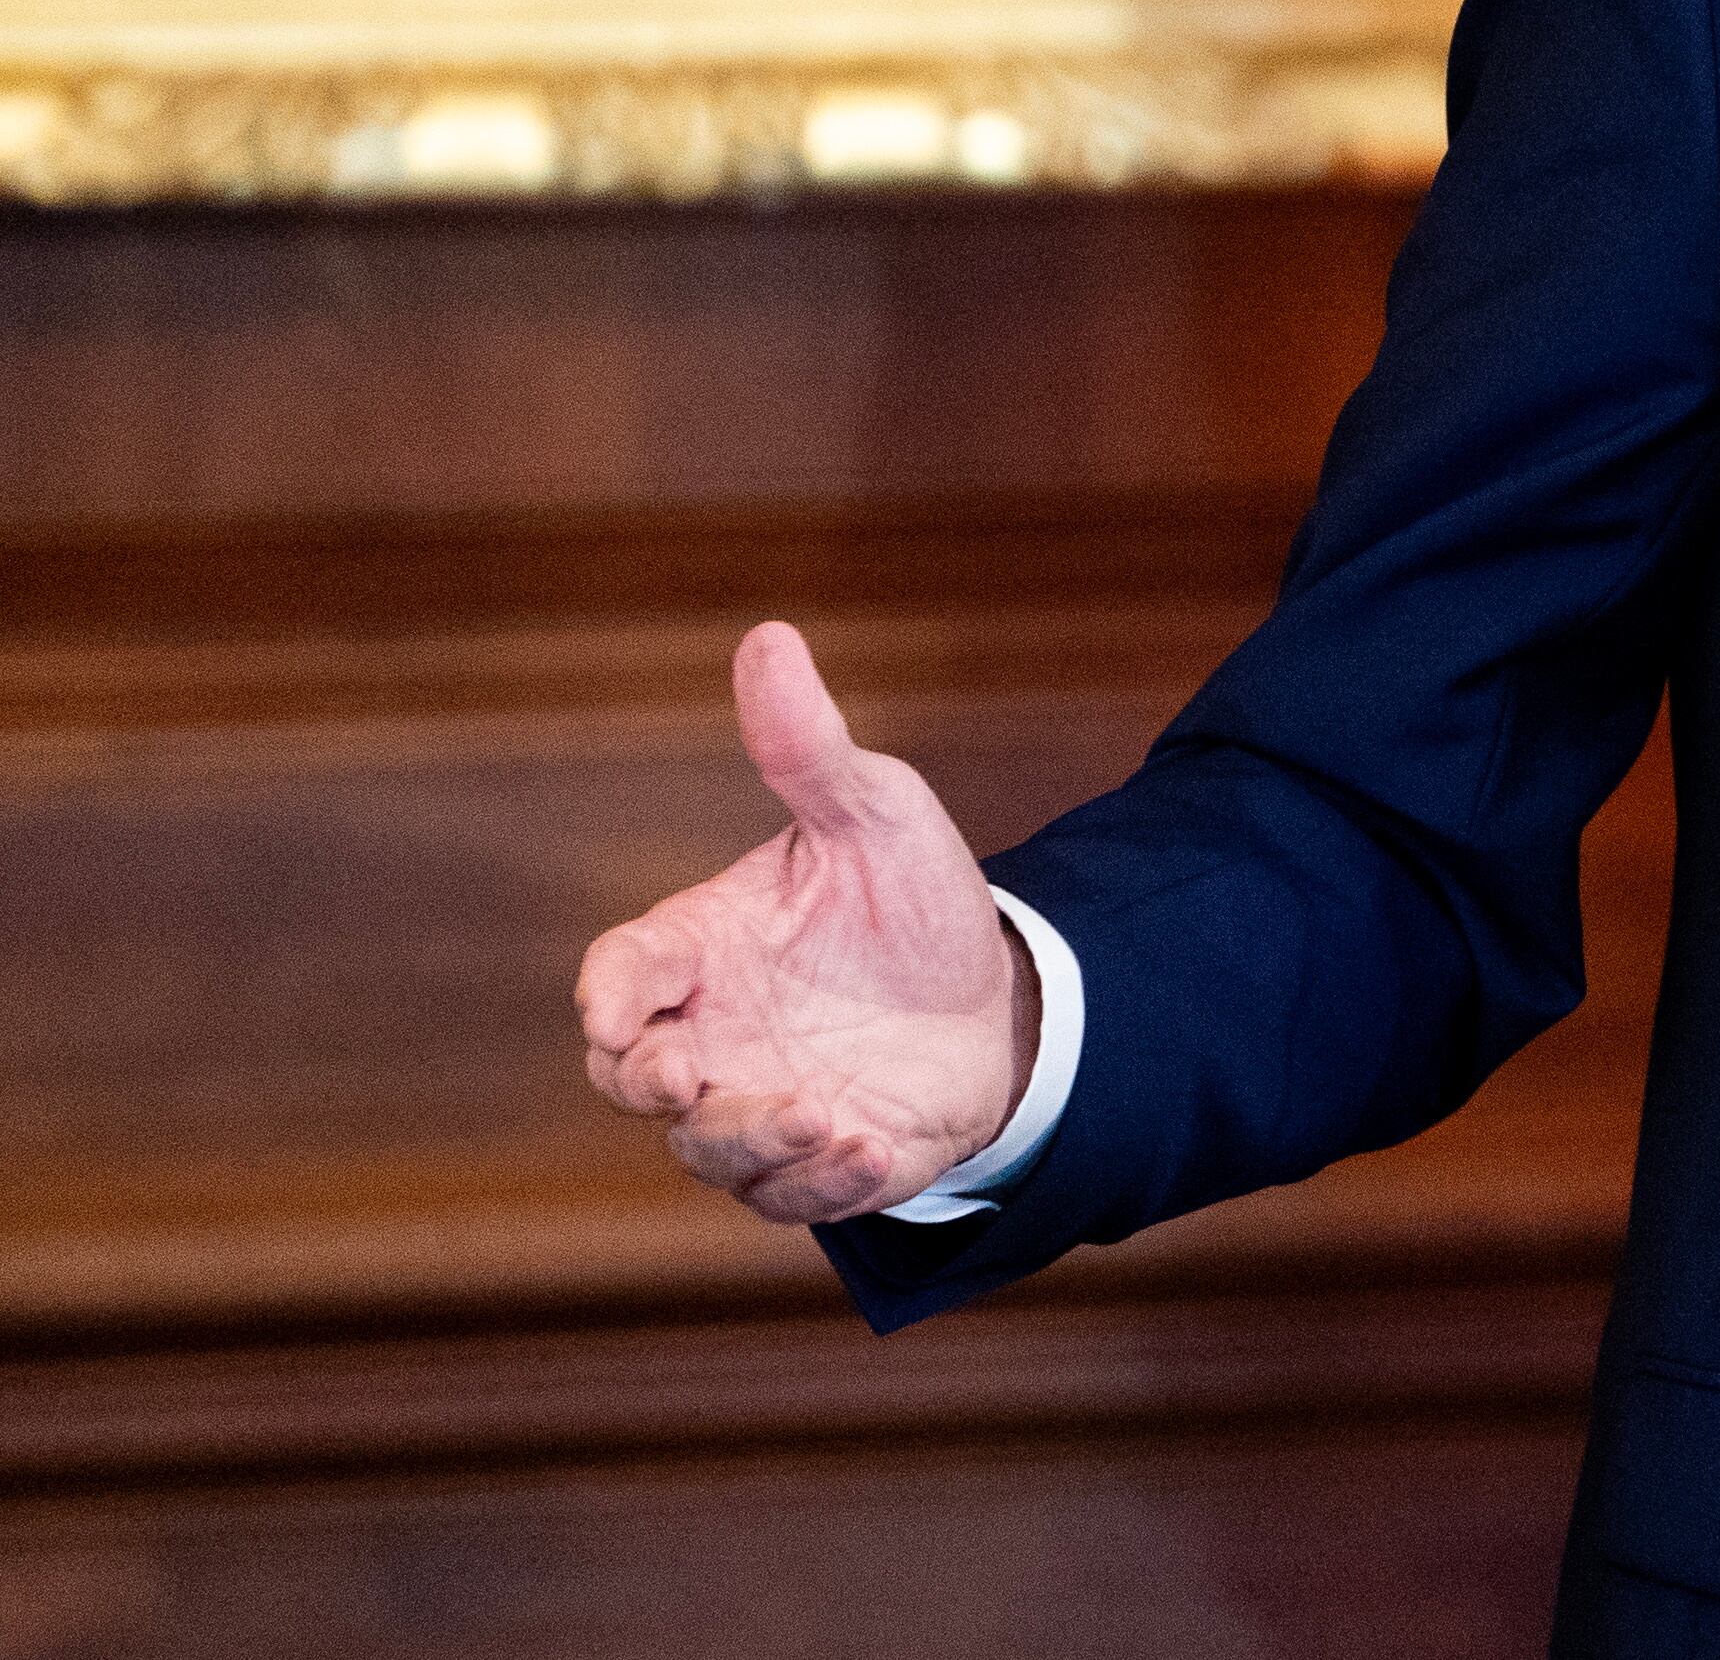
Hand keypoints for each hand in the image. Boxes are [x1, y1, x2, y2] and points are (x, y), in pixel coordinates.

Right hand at [576, 622, 1034, 1224]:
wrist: (997, 990)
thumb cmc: (910, 899)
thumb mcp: (873, 812)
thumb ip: (807, 747)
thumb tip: (768, 637)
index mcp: (700, 951)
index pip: (617, 977)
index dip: (607, 997)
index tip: (619, 1012)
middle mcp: (710, 1036)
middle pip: (632, 1079)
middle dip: (651, 1085)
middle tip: (692, 1081)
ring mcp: (756, 1105)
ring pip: (707, 1151)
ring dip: (752, 1142)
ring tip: (823, 1116)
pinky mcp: (817, 1163)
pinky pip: (790, 1197)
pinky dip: (821, 1183)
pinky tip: (871, 1149)